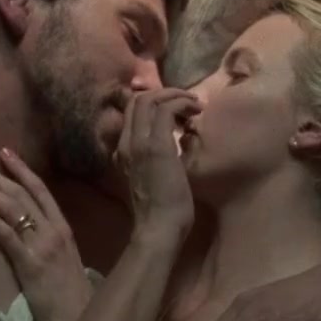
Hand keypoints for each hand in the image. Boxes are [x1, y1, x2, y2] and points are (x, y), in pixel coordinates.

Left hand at [0, 148, 93, 320]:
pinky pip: (6, 234)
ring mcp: (42, 246)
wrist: (76, 319)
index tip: (5, 153)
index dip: (22, 169)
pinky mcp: (29, 263)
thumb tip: (29, 226)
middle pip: (21, 194)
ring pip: (12, 208)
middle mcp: (54, 231)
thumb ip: (50, 240)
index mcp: (64, 228)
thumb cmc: (69, 293)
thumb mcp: (65, 258)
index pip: (41, 190)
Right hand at [114, 88, 200, 237]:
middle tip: (187, 101)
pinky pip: (166, 109)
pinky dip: (182, 103)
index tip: (176, 109)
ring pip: (149, 99)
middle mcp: (126, 142)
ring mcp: (139, 143)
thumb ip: (162, 156)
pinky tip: (196, 111)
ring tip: (195, 104)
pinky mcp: (157, 145)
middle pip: (137, 100)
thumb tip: (182, 138)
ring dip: (176, 95)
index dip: (154, 102)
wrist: (158, 227)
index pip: (131, 112)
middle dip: (165, 93)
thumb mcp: (157, 176)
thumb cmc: (162, 209)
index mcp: (124, 151)